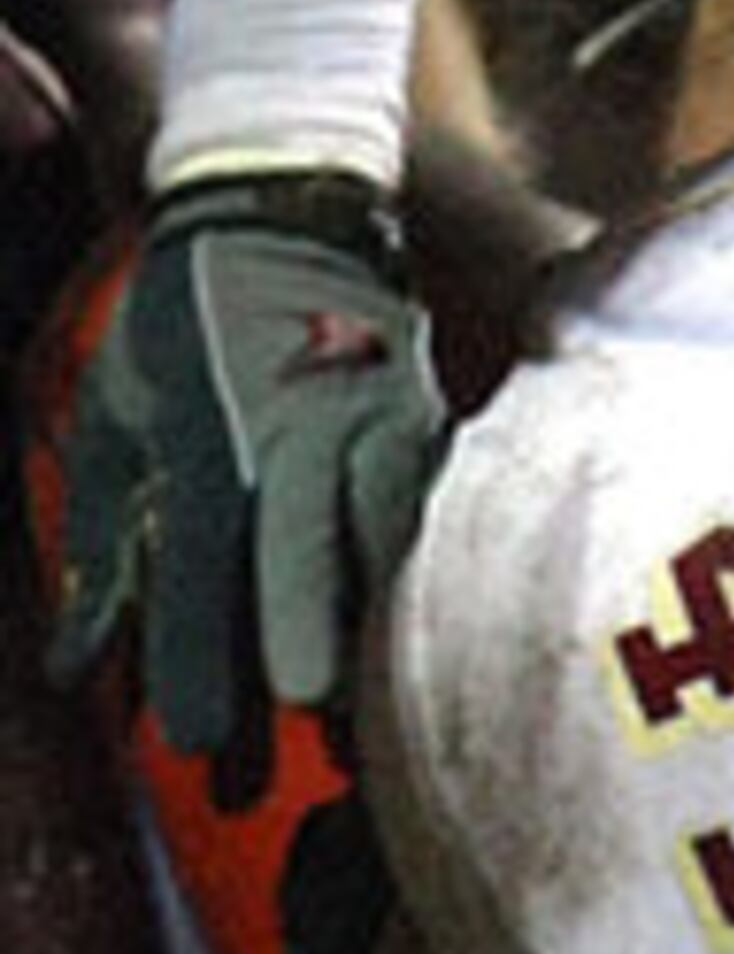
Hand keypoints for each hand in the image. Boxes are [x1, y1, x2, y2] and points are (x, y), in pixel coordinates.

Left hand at [46, 171, 442, 758]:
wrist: (282, 214)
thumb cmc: (184, 331)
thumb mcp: (115, 422)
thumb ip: (101, 549)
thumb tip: (73, 668)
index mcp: (206, 437)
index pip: (194, 563)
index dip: (193, 652)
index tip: (195, 738)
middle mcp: (293, 432)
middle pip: (302, 547)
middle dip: (301, 631)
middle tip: (301, 708)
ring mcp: (373, 422)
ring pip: (385, 533)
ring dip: (384, 616)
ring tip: (386, 702)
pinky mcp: (431, 419)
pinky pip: (435, 505)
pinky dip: (431, 570)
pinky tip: (439, 630)